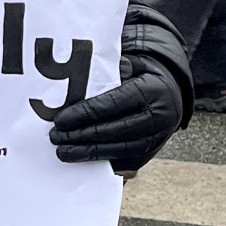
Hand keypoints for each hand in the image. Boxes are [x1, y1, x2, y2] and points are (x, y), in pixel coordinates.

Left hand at [50, 2, 191, 173]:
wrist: (170, 96)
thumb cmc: (141, 77)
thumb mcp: (133, 64)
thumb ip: (113, 67)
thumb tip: (92, 67)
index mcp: (152, 90)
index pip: (113, 103)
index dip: (85, 113)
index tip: (60, 119)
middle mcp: (159, 116)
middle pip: (114, 129)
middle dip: (82, 135)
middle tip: (55, 136)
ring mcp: (157, 138)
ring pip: (119, 148)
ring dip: (88, 153)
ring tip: (63, 152)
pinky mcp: (151, 153)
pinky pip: (124, 160)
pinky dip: (102, 161)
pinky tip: (81, 160)